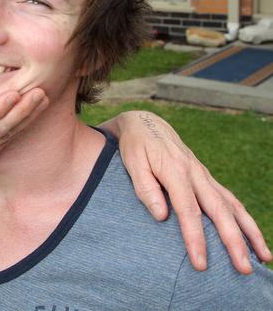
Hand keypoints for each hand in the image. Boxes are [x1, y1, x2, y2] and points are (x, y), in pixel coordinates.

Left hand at [106, 110, 271, 273]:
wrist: (145, 124)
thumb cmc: (135, 146)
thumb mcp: (132, 163)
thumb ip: (145, 189)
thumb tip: (162, 216)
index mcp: (175, 171)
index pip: (189, 211)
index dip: (196, 238)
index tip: (201, 264)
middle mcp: (195, 174)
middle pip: (219, 212)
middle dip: (233, 242)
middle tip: (243, 269)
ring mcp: (203, 176)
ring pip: (232, 206)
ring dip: (250, 232)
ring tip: (264, 257)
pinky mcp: (206, 178)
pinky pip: (229, 200)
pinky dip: (244, 219)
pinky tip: (252, 236)